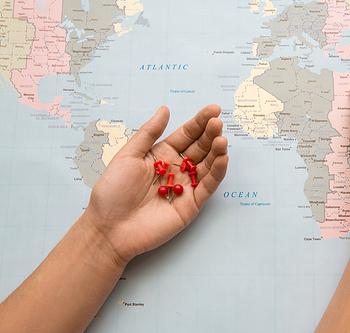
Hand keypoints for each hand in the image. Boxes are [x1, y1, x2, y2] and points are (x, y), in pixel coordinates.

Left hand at [83, 105, 228, 264]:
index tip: (213, 109)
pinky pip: (208, 186)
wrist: (108, 228)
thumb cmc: (113, 192)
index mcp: (162, 155)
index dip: (199, 122)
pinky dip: (217, 173)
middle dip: (210, 134)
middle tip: (218, 123)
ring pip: (208, 166)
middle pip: (200, 148)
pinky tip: (223, 159)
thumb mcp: (127, 155)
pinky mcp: (192, 205)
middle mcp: (177, 169)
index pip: (186, 135)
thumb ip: (149, 132)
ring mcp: (186, 187)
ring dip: (217, 152)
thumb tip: (165, 109)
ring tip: (221, 139)